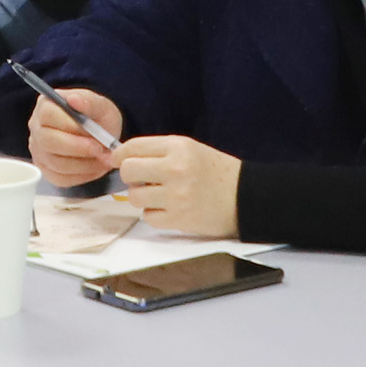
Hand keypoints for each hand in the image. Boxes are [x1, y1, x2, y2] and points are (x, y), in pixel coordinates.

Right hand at [27, 86, 124, 187]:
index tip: (93, 132)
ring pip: (55, 163)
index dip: (70, 125)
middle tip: (99, 149)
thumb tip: (74, 100)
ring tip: (102, 159)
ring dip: (83, 164)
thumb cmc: (98, 117)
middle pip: (48, 141)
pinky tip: (95, 167)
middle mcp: (37, 129)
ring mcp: (39, 151)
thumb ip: (88, 101)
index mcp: (46, 106)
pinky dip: (82, 175)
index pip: (48, 115)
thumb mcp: (100, 105)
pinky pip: (60, 178)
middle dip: (77, 148)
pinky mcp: (47, 170)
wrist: (101, 135)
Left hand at [116, 134, 240, 236]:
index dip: (120, 154)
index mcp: (179, 147)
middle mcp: (176, 169)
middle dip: (131, 175)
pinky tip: (170, 207)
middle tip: (142, 178)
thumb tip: (122, 157)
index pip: (133, 147)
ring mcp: (176, 196)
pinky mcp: (178, 219)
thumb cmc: (216, 171)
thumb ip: (158, 151)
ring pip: (135, 196)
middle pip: (129, 170)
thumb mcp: (190, 149)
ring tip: (160, 194)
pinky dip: (155, 213)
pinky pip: (148, 217)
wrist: (245, 197)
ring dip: (143, 196)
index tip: (119, 159)